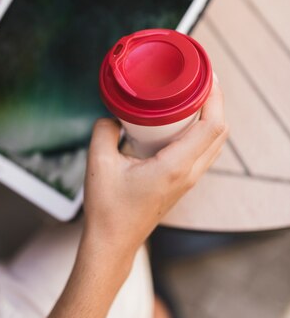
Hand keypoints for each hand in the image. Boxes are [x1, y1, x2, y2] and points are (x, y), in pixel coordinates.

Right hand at [81, 79, 227, 277]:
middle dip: (215, 102)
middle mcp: (189, 174)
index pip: (211, 126)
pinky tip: (182, 123)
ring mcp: (188, 181)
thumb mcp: (98, 163)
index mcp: (175, 166)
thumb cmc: (108, 208)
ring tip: (193, 97)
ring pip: (214, 143)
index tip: (206, 75)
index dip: (214, 97)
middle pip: (220, 132)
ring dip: (210, 118)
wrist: (113, 241)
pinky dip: (201, 133)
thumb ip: (104, 131)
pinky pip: (203, 153)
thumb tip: (112, 116)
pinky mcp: (182, 184)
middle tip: (199, 80)